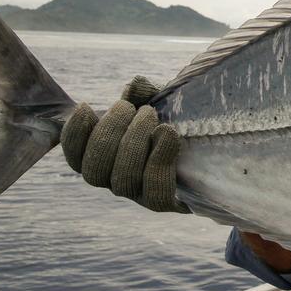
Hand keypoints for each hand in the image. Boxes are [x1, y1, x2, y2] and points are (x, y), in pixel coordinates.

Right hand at [60, 76, 187, 212]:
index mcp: (106, 157)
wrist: (216, 144)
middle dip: (109, 134)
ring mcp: (143, 195)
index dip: (73, 136)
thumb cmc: (180, 118)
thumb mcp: (161, 101)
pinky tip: (167, 134)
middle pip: (95, 171)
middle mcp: (118, 181)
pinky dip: (158, 160)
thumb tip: (135, 86)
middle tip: (134, 109)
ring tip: (151, 115)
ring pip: (122, 182)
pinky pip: (156, 194)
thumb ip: (143, 92)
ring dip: (133, 143)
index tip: (85, 106)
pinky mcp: (171, 204)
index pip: (75, 158)